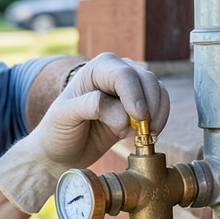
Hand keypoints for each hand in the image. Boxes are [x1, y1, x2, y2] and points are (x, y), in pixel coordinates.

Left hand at [0, 53, 169, 212]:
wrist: (63, 150)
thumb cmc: (58, 130)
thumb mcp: (63, 116)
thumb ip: (88, 106)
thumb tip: (120, 113)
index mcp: (97, 68)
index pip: (124, 74)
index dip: (135, 95)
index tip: (139, 118)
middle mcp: (116, 72)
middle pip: (146, 80)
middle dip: (149, 106)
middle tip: (142, 132)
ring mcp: (130, 88)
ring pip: (158, 92)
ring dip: (156, 116)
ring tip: (137, 136)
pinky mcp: (139, 106)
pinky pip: (160, 107)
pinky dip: (159, 122)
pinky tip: (142, 137)